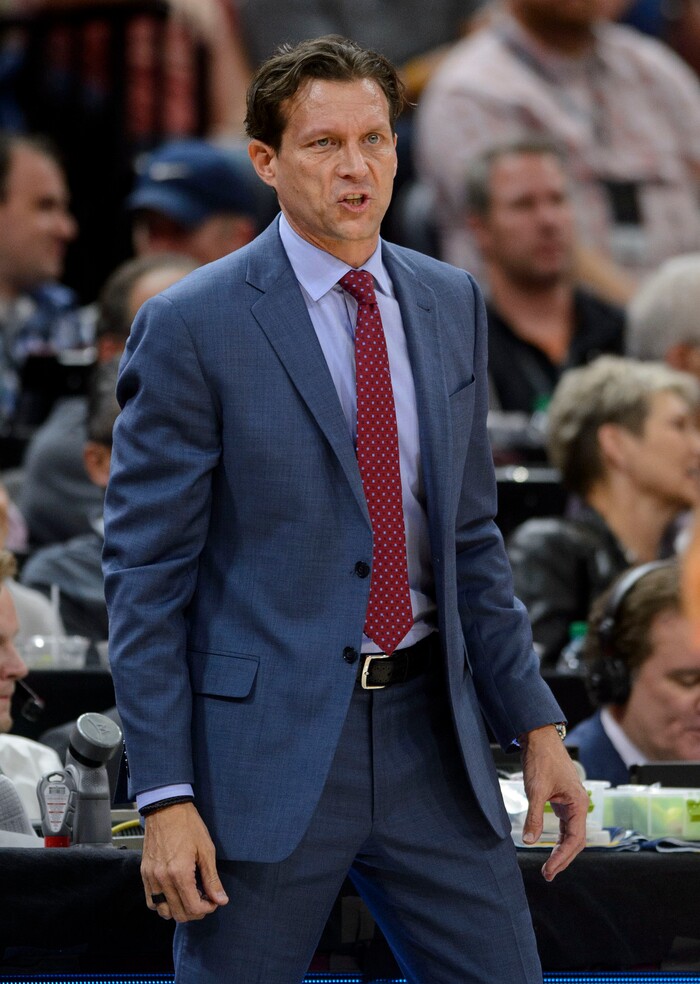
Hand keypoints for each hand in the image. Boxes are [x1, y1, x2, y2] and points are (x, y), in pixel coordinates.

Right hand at [141, 801, 228, 921]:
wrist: (166, 809)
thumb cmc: (188, 825)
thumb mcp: (206, 850)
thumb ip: (212, 879)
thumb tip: (220, 900)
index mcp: (179, 873)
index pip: (193, 907)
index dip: (207, 909)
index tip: (213, 901)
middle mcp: (162, 879)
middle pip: (178, 913)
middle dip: (195, 912)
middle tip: (204, 900)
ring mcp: (151, 877)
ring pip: (163, 911)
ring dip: (178, 910)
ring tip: (189, 897)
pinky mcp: (144, 874)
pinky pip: (150, 901)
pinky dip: (163, 904)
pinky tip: (174, 894)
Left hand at [519, 724, 587, 881]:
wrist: (539, 738)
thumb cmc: (541, 759)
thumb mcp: (536, 789)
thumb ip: (534, 816)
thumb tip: (530, 841)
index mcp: (578, 803)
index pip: (575, 839)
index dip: (562, 857)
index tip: (549, 870)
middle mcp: (578, 805)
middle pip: (575, 840)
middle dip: (563, 858)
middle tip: (548, 874)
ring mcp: (571, 802)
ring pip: (570, 833)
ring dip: (561, 850)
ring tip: (549, 867)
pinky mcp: (562, 799)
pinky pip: (564, 824)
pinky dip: (558, 838)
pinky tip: (550, 846)